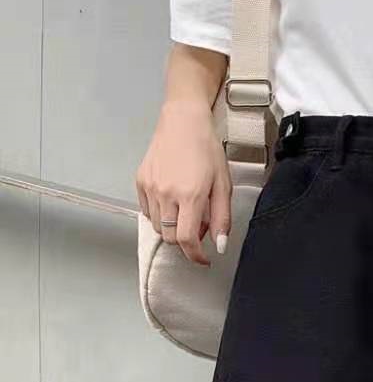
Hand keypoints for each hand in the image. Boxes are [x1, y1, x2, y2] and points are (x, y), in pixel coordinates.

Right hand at [135, 99, 230, 265]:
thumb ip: (222, 218)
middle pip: (171, 237)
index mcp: (190, 195)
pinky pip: (148, 212)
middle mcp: (166, 194)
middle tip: (201, 225)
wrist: (184, 122)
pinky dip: (160, 215)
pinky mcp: (140, 181)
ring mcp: (150, 188)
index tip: (203, 259)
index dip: (195, 256)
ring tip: (188, 209)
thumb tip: (219, 245)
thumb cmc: (207, 149)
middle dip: (186, 240)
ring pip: (158, 227)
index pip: (187, 240)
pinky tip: (173, 200)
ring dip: (173, 228)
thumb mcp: (223, 185)